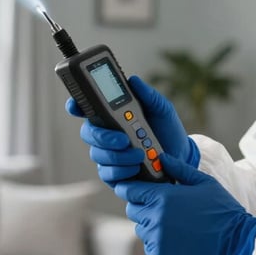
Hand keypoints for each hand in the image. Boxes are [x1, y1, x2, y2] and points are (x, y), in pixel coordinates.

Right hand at [66, 75, 199, 186]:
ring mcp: (109, 153)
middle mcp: (106, 133)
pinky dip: (121, 170)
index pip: (87, 107)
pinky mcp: (114, 173)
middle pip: (88, 133)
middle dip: (103, 136)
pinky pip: (107, 173)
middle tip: (123, 139)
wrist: (181, 155)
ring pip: (98, 154)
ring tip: (138, 155)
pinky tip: (135, 167)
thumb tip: (134, 80)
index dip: (75, 105)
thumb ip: (148, 96)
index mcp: (113, 114)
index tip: (75, 106)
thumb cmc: (167, 130)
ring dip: (117, 155)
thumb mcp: (162, 109)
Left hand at [115, 153, 255, 254]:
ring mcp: (157, 239)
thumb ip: (179, 169)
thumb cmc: (222, 211)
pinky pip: (149, 245)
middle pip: (133, 209)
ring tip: (173, 222)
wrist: (235, 245)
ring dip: (150, 223)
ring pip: (141, 228)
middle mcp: (155, 218)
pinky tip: (177, 236)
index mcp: (164, 197)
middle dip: (142, 204)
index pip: (130, 190)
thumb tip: (162, 158)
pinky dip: (158, 241)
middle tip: (160, 204)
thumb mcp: (204, 183)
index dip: (128, 187)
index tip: (130, 186)